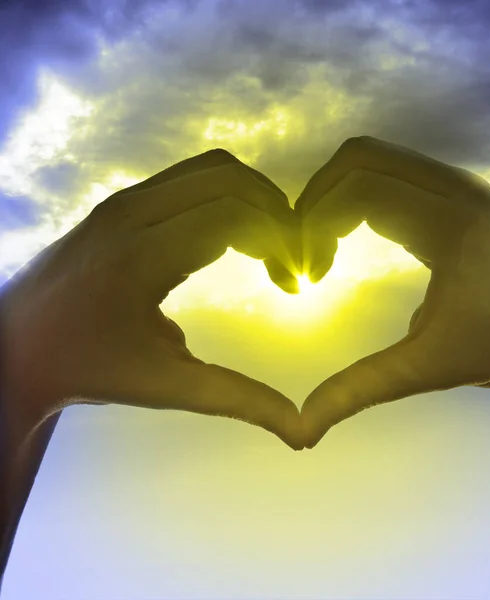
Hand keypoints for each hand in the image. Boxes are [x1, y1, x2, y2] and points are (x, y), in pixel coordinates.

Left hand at [1, 149, 303, 449]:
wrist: (17, 346)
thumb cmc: (90, 369)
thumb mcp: (168, 387)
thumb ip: (239, 399)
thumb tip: (301, 430)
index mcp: (142, 257)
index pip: (235, 215)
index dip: (281, 237)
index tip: (296, 278)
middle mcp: (131, 212)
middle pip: (230, 179)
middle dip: (276, 212)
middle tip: (291, 258)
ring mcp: (123, 199)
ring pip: (212, 168)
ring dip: (253, 198)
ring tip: (270, 244)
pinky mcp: (120, 200)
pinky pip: (190, 178)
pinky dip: (226, 195)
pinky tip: (234, 236)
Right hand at [298, 136, 489, 450]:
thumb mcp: (429, 369)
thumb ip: (359, 390)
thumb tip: (301, 429)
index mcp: (452, 223)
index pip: (358, 187)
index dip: (313, 221)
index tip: (302, 272)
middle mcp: (456, 188)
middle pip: (359, 158)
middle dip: (316, 202)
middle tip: (304, 258)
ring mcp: (460, 184)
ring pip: (374, 159)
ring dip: (335, 197)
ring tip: (321, 252)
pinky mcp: (458, 193)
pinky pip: (391, 173)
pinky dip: (356, 197)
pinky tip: (349, 241)